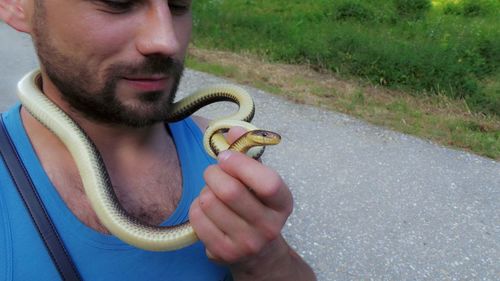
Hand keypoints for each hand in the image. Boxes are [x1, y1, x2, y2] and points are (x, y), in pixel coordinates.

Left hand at [189, 126, 292, 263]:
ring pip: (209, 202)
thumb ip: (248, 154)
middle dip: (213, 174)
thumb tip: (233, 129)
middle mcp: (269, 226)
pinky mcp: (224, 253)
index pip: (267, 183)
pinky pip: (197, 218)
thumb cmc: (257, 207)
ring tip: (212, 193)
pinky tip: (206, 210)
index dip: (241, 164)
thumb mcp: (260, 181)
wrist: (259, 254)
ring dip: (204, 191)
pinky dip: (196, 208)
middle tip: (213, 172)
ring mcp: (247, 243)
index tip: (225, 156)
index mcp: (283, 204)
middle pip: (230, 191)